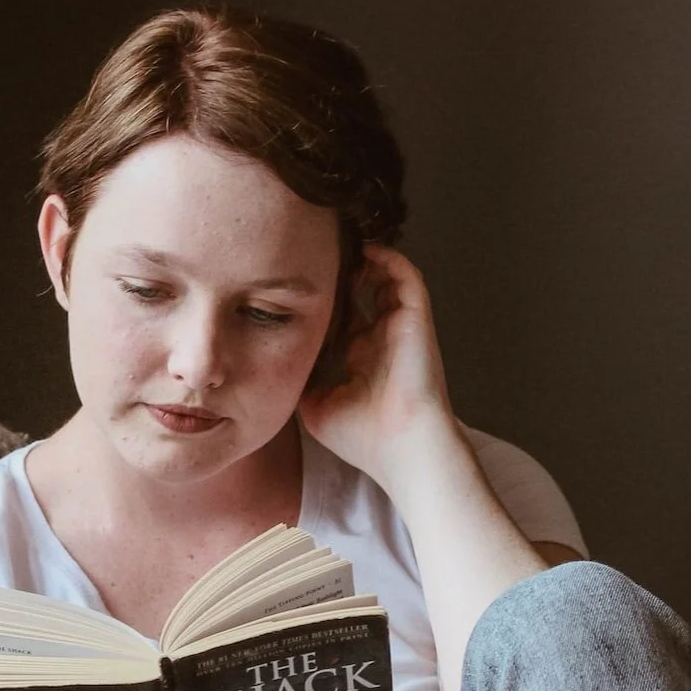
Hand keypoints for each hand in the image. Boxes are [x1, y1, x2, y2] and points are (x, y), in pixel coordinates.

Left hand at [299, 244, 458, 491]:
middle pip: (363, 292)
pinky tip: (365, 247)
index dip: (323, 300)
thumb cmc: (364, 438)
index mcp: (362, 359)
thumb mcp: (316, 409)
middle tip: (311, 253)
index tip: (294, 284)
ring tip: (336, 242)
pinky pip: (407, 276)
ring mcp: (400, 327)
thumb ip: (299, 381)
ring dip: (364, 259)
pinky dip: (389, 258)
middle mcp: (382, 339)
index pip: (343, 318)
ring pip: (385, 278)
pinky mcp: (416, 319)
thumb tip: (274, 362)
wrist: (402, 448)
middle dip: (341, 271)